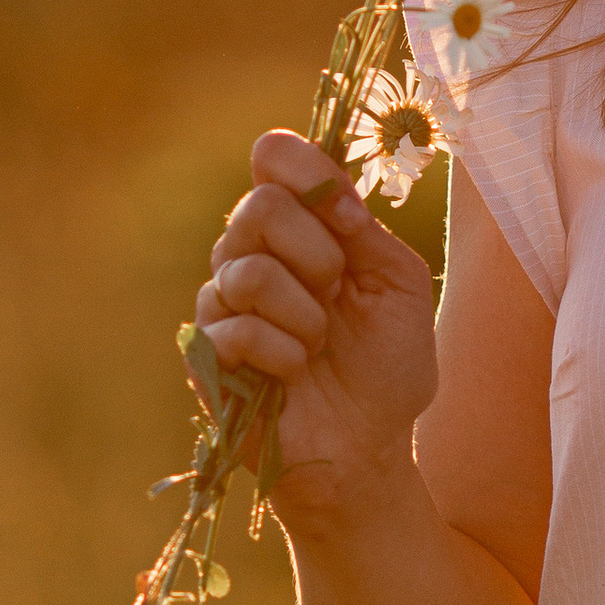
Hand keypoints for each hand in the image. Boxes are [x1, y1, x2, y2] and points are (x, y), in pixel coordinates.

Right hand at [193, 129, 439, 514]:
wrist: (368, 448)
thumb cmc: (387, 367)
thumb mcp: (399, 285)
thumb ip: (366, 230)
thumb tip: (332, 193)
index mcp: (300, 226)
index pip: (274, 156)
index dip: (306, 170)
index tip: (349, 218)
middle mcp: (251, 251)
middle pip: (258, 205)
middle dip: (316, 254)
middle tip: (336, 294)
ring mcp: (221, 301)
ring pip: (246, 270)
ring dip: (305, 316)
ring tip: (318, 346)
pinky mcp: (204, 351)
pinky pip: (235, 329)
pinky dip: (282, 355)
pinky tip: (292, 376)